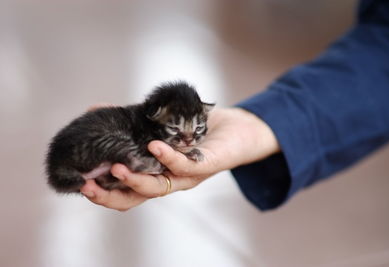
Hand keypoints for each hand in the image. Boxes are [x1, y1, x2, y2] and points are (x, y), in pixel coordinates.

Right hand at [81, 108, 279, 210]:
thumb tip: (94, 109)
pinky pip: (184, 164)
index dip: (102, 191)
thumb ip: (131, 120)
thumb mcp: (157, 123)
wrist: (236, 129)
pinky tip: (154, 146)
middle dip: (110, 195)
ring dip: (136, 180)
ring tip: (118, 168)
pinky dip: (168, 156)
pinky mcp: (205, 165)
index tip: (80, 183)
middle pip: (135, 198)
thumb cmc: (195, 128)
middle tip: (87, 187)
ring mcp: (186, 176)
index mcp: (154, 174)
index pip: (124, 190)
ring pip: (158, 188)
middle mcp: (168, 180)